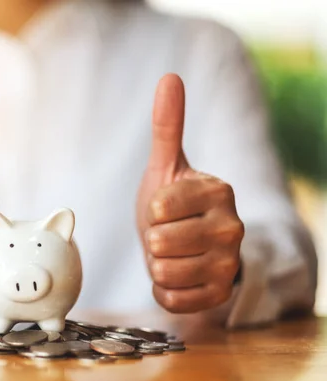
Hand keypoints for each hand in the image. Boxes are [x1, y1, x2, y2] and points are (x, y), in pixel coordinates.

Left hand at [136, 74, 244, 313]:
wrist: (190, 245)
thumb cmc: (173, 203)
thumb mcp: (166, 165)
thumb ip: (167, 125)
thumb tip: (170, 77)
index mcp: (219, 190)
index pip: (159, 206)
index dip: (151, 211)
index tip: (165, 208)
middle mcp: (232, 227)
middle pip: (160, 241)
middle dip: (152, 240)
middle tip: (167, 234)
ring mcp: (229, 264)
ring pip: (164, 272)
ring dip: (157, 265)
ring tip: (172, 253)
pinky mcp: (221, 294)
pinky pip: (172, 299)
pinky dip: (164, 289)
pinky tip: (177, 276)